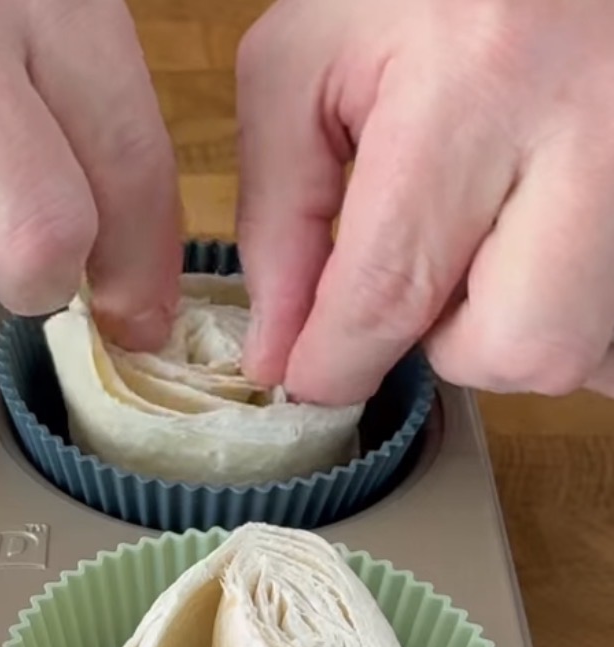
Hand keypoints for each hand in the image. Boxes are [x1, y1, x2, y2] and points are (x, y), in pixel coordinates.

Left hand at [235, 0, 613, 402]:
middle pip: (516, 344)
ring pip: (580, 345)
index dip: (336, 364)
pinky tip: (547, 233)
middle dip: (457, 340)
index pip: (393, 287)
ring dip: (520, 322)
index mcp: (484, 75)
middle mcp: (595, 123)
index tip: (311, 377)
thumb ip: (280, 210)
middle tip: (437, 265)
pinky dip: (573, 306)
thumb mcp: (313, 55)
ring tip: (499, 232)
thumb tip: (278, 353)